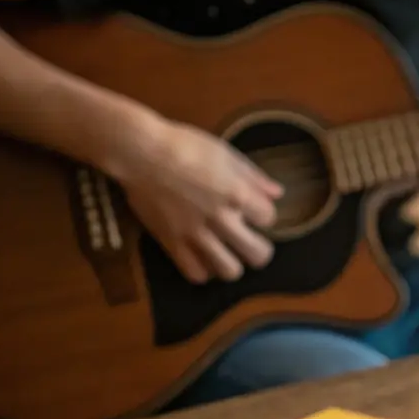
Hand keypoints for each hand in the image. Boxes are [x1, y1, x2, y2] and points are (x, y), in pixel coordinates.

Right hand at [116, 117, 282, 282]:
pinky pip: (195, 273)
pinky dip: (204, 270)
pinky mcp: (172, 243)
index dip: (264, 214)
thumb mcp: (225, 153)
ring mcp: (196, 235)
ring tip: (227, 254)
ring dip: (233, 264)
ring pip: (229, 271)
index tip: (254, 210)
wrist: (141, 153)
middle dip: (260, 249)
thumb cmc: (185, 145)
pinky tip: (203, 258)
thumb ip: (254, 176)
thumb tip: (278, 194)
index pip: (269, 218)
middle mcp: (221, 219)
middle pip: (257, 254)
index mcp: (237, 194)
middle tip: (250, 241)